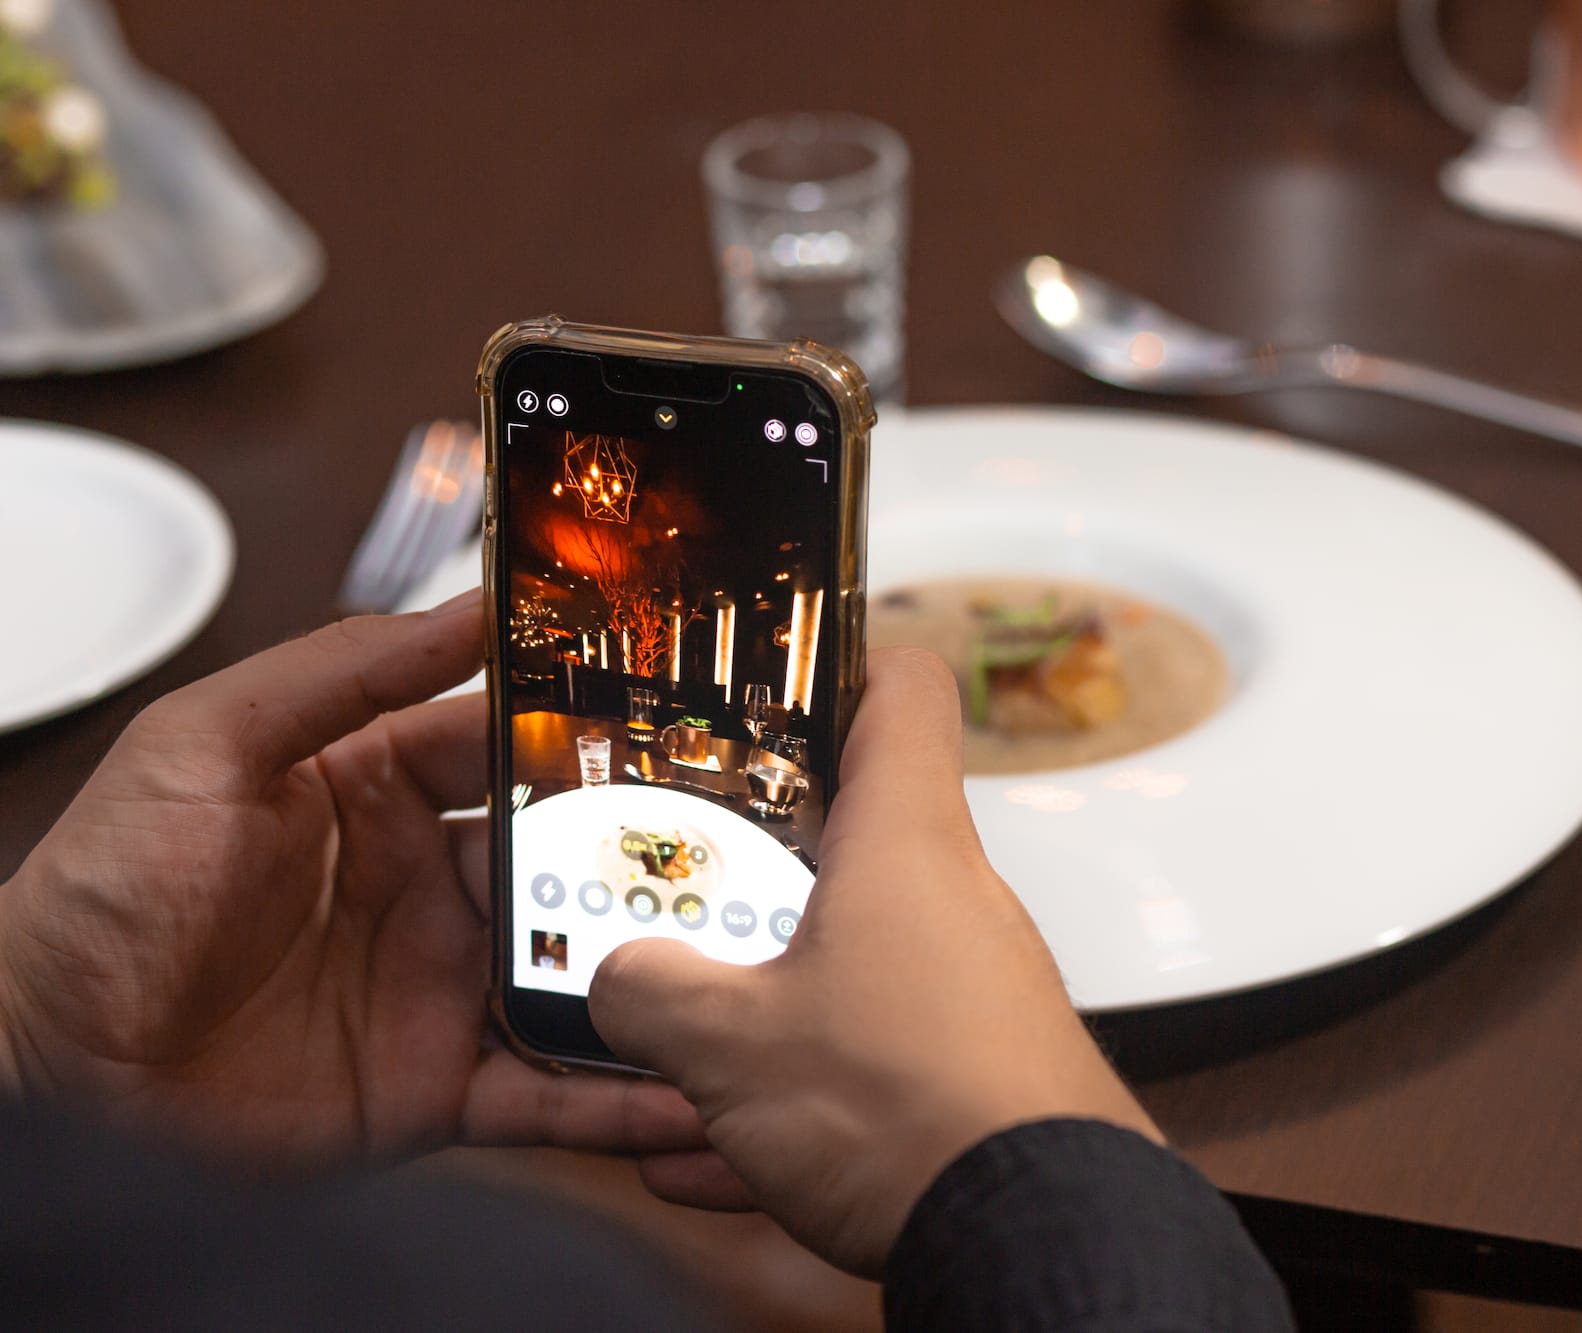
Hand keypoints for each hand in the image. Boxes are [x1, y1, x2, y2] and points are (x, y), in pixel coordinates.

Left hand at [0, 592, 711, 1175]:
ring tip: (745, 966)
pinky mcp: (440, 1088)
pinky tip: (687, 1092)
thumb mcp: (207, 744)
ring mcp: (440, 989)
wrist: (52, 1069)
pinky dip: (619, 1098)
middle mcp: (424, 888)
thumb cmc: (99, 898)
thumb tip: (465, 607)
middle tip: (742, 840)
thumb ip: (340, 672)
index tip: (663, 706)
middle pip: (564, 858)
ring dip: (656, 970)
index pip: (501, 746)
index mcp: (375, 794)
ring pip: (578, 970)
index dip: (577, 729)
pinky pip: (547, 1092)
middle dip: (646, 848)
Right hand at [589, 647, 1160, 1275]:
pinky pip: (875, 1054)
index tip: (770, 680)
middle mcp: (955, 896)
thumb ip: (651, 995)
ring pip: (852, 960)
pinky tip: (726, 1157)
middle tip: (680, 893)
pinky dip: (803, 1090)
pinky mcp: (982, 1066)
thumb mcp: (728, 1044)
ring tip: (680, 1055)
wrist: (1030, 1234)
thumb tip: (618, 981)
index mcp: (906, 841)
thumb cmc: (907, 1104)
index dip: (836, 663)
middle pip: (854, 836)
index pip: (900, 688)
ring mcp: (975, 982)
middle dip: (755, 870)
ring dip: (767, 1003)